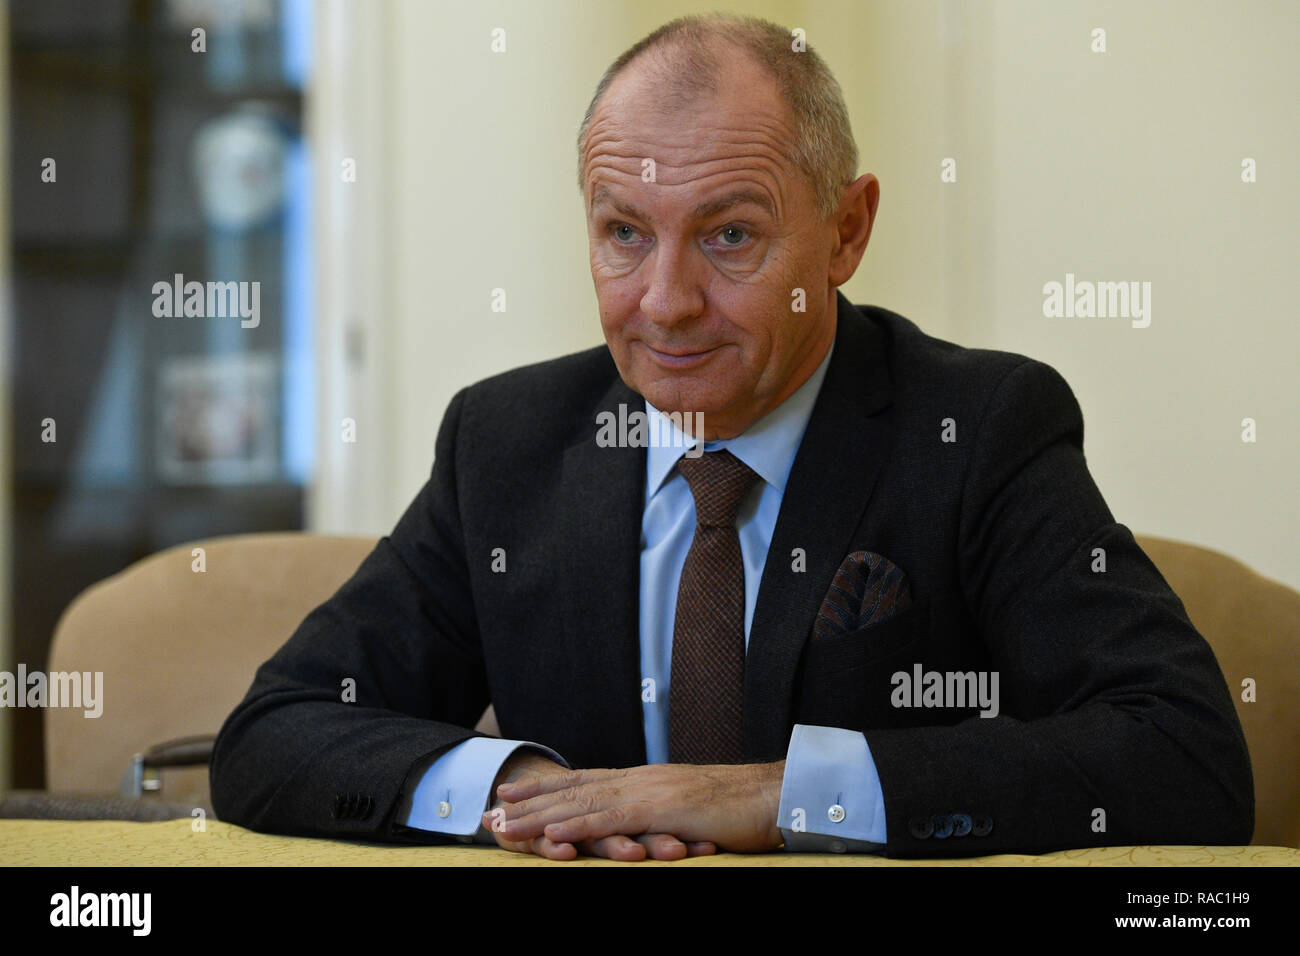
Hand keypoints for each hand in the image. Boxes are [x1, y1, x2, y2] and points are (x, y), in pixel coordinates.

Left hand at [487, 761, 784, 853]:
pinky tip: (551, 833)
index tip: (514, 792)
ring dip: (539, 815)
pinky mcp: (662, 809)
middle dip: (531, 799)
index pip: (586, 780)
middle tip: (492, 808)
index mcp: (646, 779)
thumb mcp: (687, 812)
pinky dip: (578, 825)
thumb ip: (658, 816)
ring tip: (505, 824)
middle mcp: (640, 779)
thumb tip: (637, 827)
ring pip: (583, 803)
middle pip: (575, 788)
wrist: (773, 795)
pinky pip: (612, 819)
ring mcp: (649, 792)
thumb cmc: (738, 809)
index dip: (547, 787)